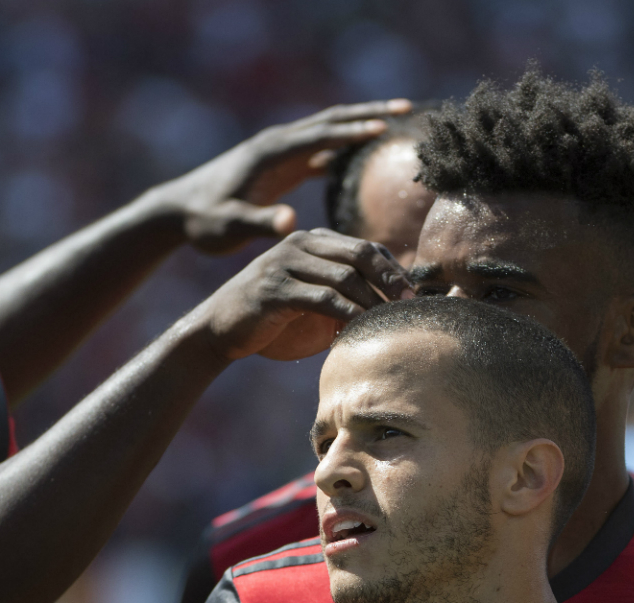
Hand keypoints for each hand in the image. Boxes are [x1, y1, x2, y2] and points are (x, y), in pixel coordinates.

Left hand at [153, 99, 412, 253]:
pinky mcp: (283, 162)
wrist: (179, 211)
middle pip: (331, 120)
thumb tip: (291, 222)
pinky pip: (323, 145)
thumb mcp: (229, 227)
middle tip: (407, 110)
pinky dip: (348, 143)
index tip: (385, 130)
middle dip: (368, 115)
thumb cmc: (204, 222)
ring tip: (398, 120)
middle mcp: (278, 143)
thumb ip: (259, 223)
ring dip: (362, 123)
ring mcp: (282, 150)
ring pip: (329, 128)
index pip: (318, 135)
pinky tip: (370, 149)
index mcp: (270, 153)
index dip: (351, 132)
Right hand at [186, 228, 411, 360]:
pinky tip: (361, 332)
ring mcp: (284, 264)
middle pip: (360, 254)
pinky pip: (323, 300)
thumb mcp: (309, 296)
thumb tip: (389, 305)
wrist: (218, 328)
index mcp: (312, 240)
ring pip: (345, 278)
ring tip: (391, 322)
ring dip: (373, 303)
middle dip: (391, 280)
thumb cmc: (271, 317)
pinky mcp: (274, 289)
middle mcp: (299, 243)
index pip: (365, 247)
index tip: (415, 294)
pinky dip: (348, 316)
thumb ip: (341, 292)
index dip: (394, 269)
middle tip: (411, 304)